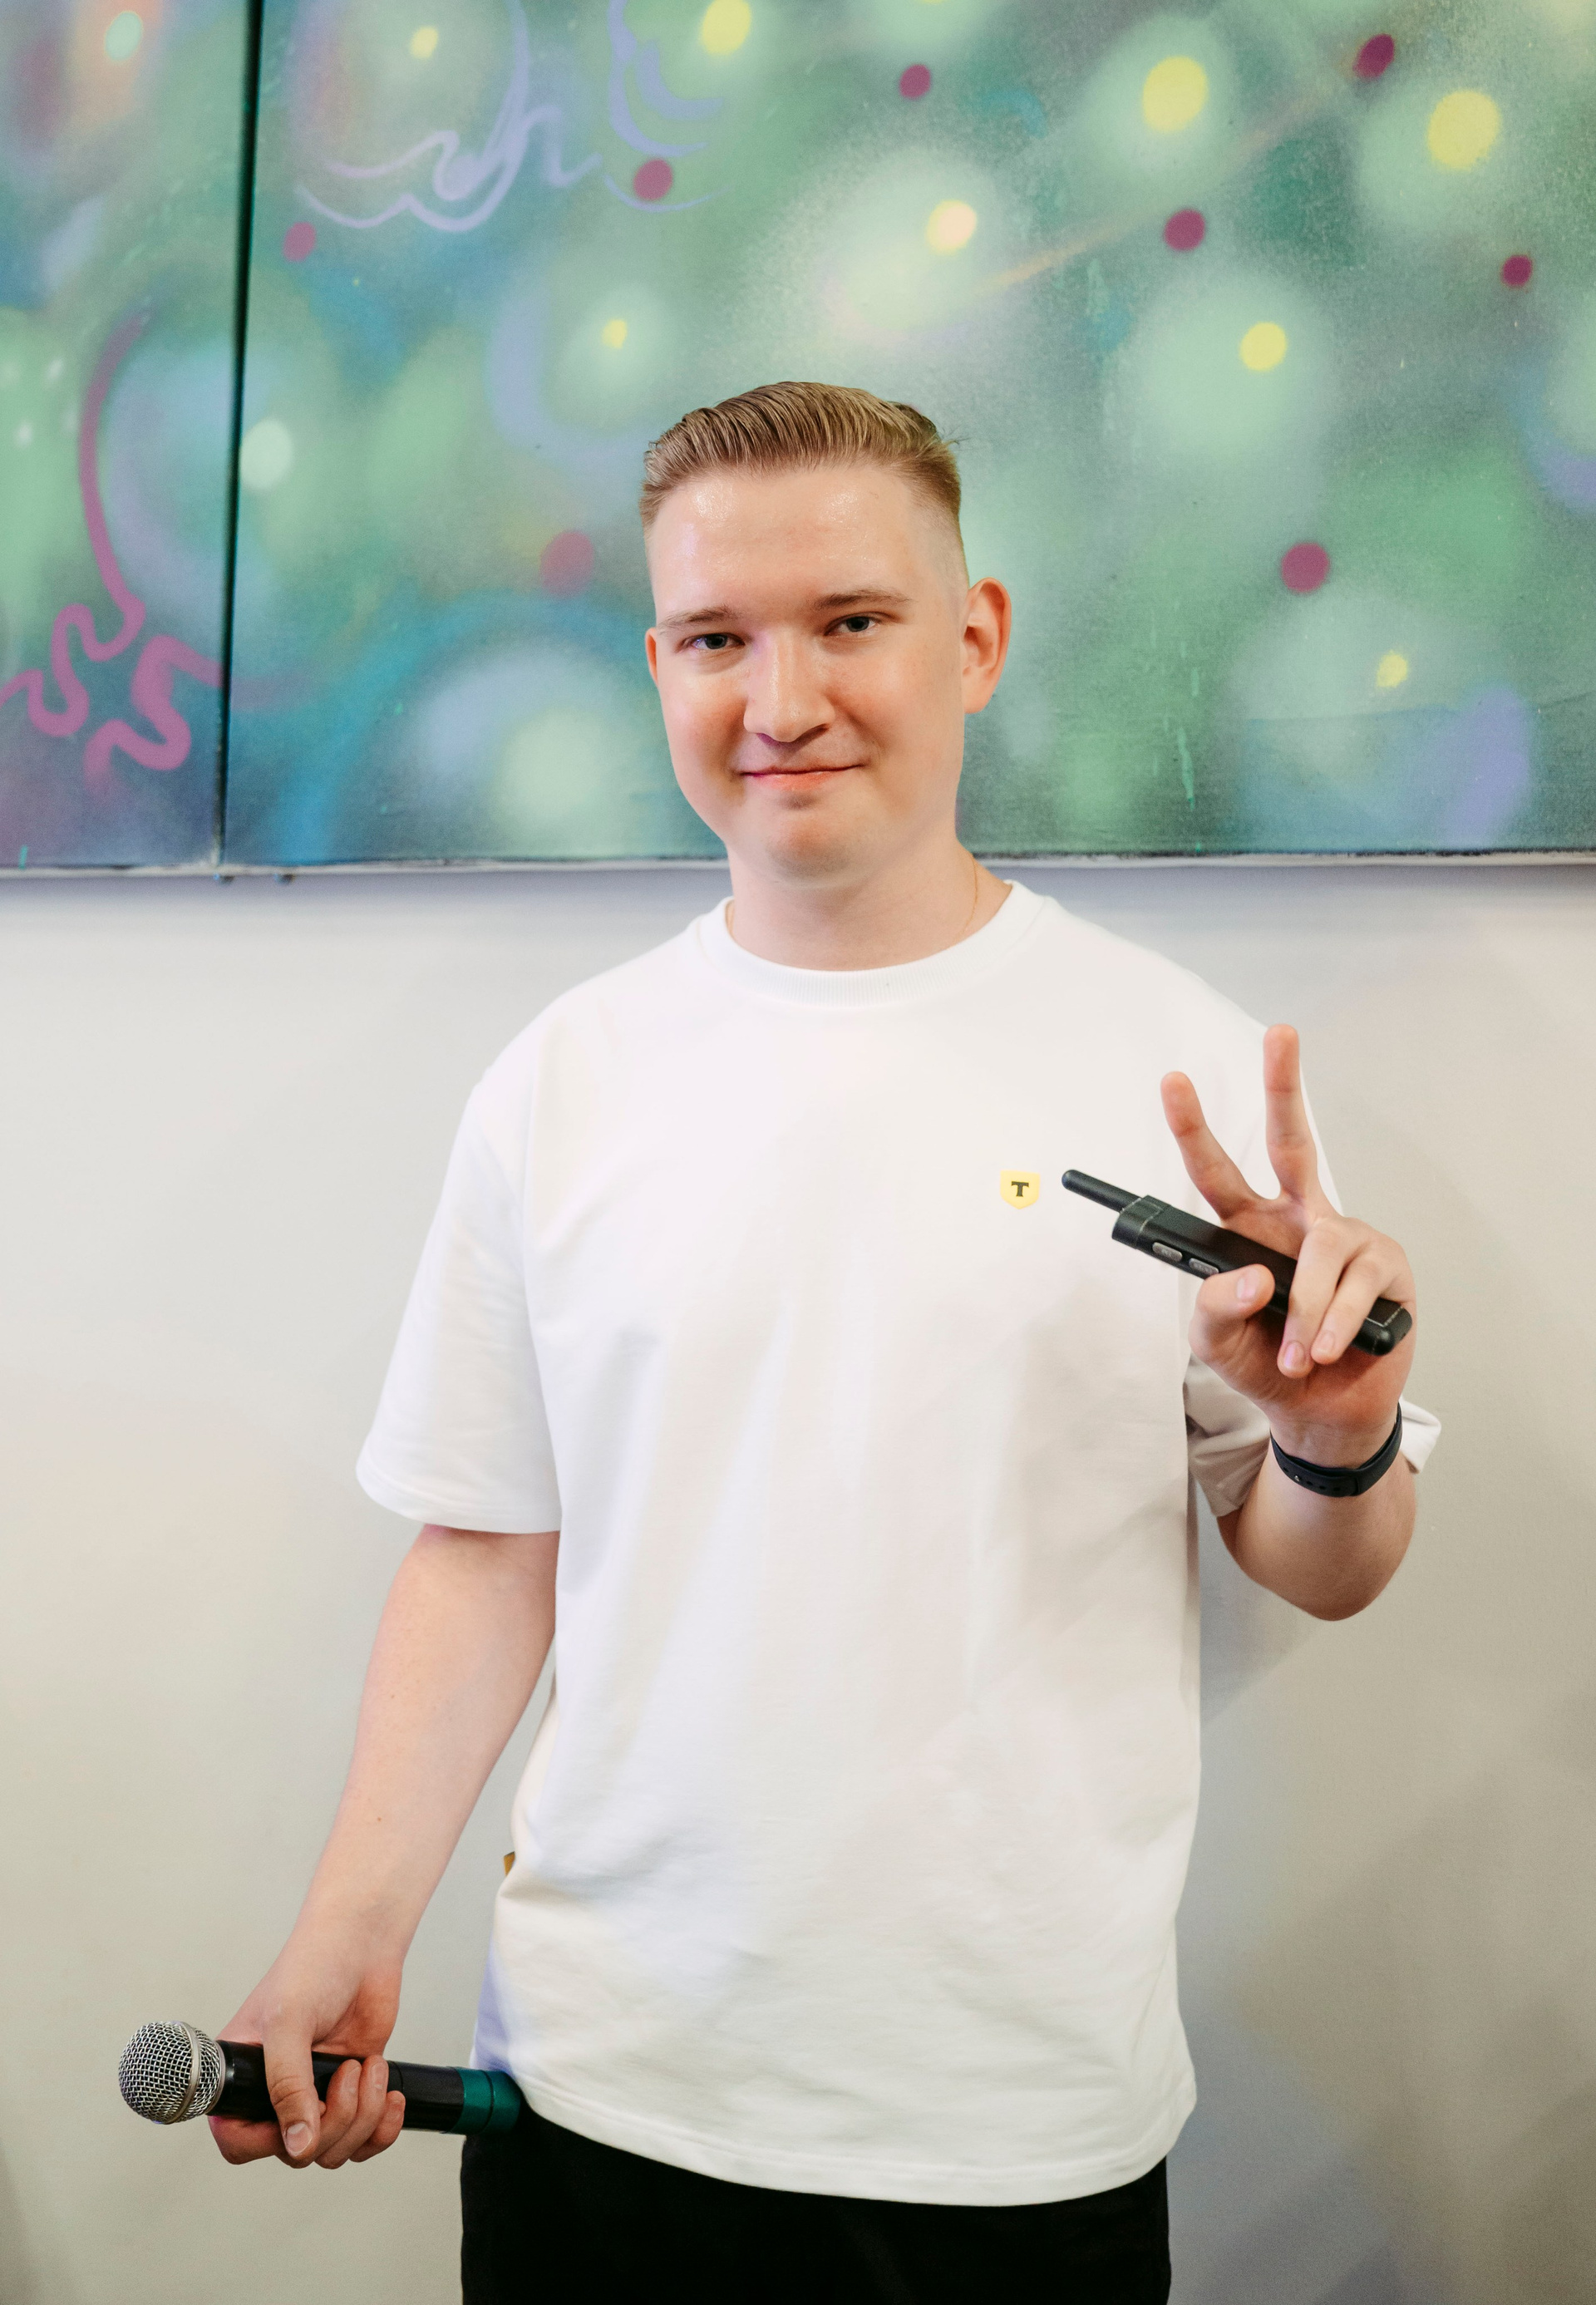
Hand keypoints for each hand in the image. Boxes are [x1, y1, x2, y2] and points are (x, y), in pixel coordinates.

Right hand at [208, 1931, 406, 2169]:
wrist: (363, 1945)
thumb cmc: (312, 1967)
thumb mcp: (288, 2023)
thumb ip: (288, 2085)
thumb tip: (298, 2145)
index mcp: (241, 2077)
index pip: (240, 2142)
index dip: (270, 2141)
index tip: (302, 2114)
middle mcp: (275, 2093)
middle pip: (298, 2152)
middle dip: (336, 2120)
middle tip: (349, 2071)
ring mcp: (315, 2096)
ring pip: (334, 2150)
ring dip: (362, 2116)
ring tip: (367, 2066)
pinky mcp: (350, 2094)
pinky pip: (364, 2141)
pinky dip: (382, 2128)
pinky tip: (390, 2094)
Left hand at [1162, 1024, 1414, 1464]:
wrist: (1321, 1411)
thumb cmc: (1266, 1363)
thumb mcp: (1215, 1342)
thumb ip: (1215, 1306)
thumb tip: (1253, 1274)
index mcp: (1248, 1227)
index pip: (1216, 1170)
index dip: (1193, 1127)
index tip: (1173, 1080)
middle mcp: (1297, 1218)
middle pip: (1291, 1140)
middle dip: (1284, 1085)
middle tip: (1280, 1033)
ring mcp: (1345, 1236)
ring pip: (1318, 1252)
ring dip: (1302, 1313)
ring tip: (1297, 1354)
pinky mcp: (1385, 1267)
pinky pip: (1353, 1285)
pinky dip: (1331, 1325)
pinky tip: (1325, 1350)